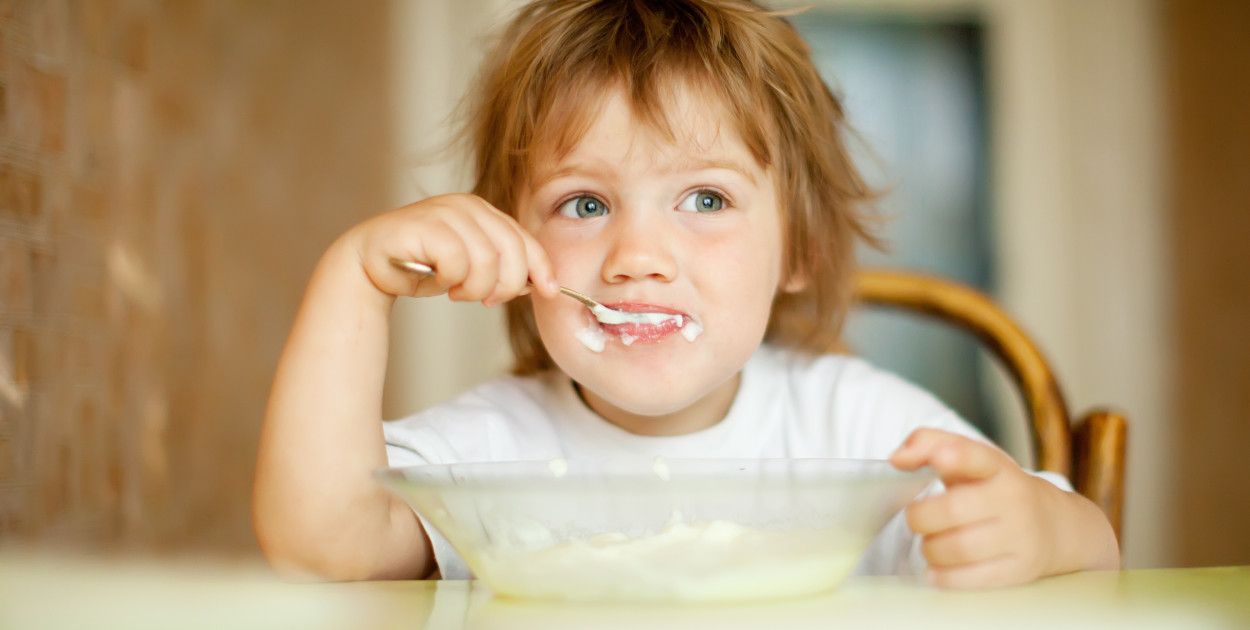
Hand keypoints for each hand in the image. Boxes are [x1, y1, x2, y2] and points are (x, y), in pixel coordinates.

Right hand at [344, 193, 559, 305]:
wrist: (372, 265)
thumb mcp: (473, 267)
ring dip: (474, 288)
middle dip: (506, 285)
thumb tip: (544, 283)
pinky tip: (439, 281)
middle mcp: (468, 206)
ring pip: (486, 261)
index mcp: (484, 211)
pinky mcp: (425, 225)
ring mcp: (446, 211)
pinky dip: (451, 280)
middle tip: (487, 300)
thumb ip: (504, 268)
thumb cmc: (424, 266)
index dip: (542, 268)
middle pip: (513, 252)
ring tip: (457, 291)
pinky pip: (458, 262)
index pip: (525, 240)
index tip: (551, 292)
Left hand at [890, 428, 1064, 588]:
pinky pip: (971, 579)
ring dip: (930, 549)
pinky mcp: (1019, 569)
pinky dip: (943, 576)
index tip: (939, 458)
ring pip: (958, 549)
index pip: (977, 456)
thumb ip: (928, 445)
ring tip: (930, 542)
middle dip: (920, 517)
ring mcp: (1020, 536)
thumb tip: (898, 458)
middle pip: (953, 510)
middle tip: (917, 518)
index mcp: (997, 467)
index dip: (956, 456)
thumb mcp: (968, 458)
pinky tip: (936, 569)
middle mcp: (1013, 499)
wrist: (1052, 524)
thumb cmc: (992, 488)